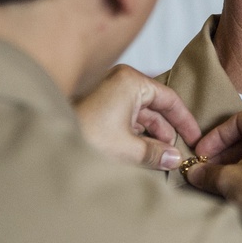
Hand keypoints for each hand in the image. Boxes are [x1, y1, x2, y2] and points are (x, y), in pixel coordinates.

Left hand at [75, 64, 200, 170]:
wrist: (45, 146)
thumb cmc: (86, 139)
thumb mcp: (128, 150)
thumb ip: (156, 153)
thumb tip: (176, 159)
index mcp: (132, 82)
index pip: (170, 99)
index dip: (185, 121)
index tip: (196, 138)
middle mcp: (122, 82)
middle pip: (157, 107)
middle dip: (168, 132)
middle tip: (180, 153)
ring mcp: (110, 94)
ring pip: (142, 116)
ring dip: (153, 137)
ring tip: (162, 159)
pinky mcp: (101, 108)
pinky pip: (128, 120)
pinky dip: (138, 136)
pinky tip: (144, 154)